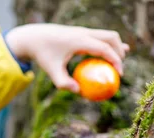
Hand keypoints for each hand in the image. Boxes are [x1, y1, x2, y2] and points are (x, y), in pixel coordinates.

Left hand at [5, 24, 129, 92]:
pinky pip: (99, 36)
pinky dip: (107, 45)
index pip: (104, 48)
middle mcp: (84, 32)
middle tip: (119, 70)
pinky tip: (110, 54)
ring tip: (118, 63)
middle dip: (119, 52)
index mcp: (79, 40)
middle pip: (111, 37)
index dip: (115, 61)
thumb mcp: (52, 71)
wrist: (34, 38)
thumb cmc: (43, 56)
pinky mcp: (81, 31)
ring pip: (107, 35)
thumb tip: (79, 92)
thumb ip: (64, 83)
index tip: (119, 75)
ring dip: (115, 47)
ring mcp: (83, 30)